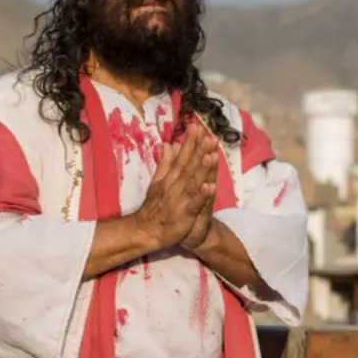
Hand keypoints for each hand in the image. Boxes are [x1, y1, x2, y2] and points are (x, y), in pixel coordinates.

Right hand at [133, 125, 218, 249]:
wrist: (146, 230)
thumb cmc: (155, 205)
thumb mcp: (158, 181)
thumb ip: (165, 162)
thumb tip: (168, 143)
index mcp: (171, 177)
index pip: (182, 157)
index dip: (189, 142)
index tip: (196, 127)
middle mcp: (176, 185)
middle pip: (189, 166)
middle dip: (199, 151)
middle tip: (209, 136)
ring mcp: (180, 199)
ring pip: (193, 182)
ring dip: (202, 169)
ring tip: (211, 155)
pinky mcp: (184, 214)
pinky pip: (194, 204)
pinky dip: (201, 196)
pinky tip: (209, 186)